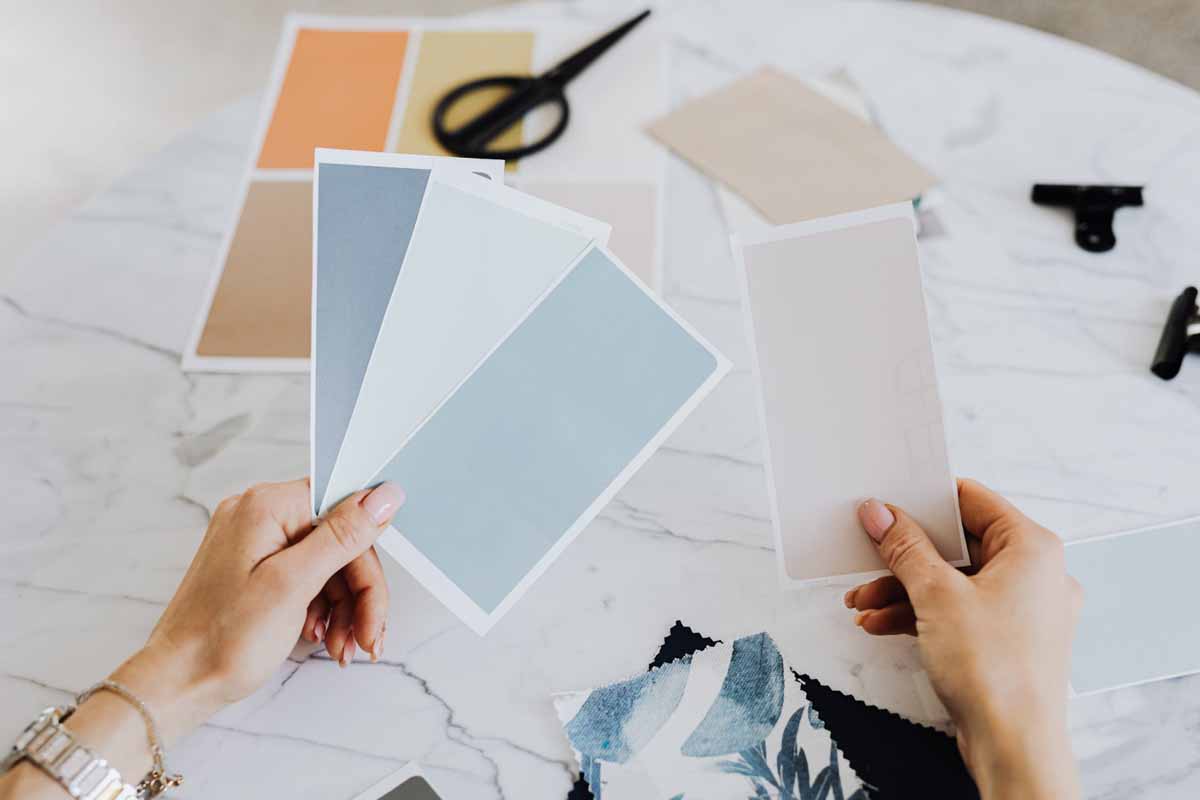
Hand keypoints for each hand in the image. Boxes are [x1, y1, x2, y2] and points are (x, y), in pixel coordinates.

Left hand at [112, 479, 404, 742]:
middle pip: (339, 541)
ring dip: (345, 608)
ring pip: (328, 563)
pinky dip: (323, 609)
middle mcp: (259, 514)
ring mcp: (256, 541)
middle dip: (359, 593)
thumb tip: (384, 495)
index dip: (367, 553)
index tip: (378, 594)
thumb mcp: (293, 584)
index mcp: (266, 506)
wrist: (176, 684)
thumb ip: (343, 536)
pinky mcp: (255, 567)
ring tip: (344, 647)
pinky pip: (307, 577)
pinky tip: (324, 638)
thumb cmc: (221, 640)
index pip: (344, 508)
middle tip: (366, 636)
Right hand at [844, 479, 1081, 799]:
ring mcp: (1024, 610)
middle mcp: (1036, 574)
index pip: (973, 501)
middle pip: (959, 546)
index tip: (888, 507)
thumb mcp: (935, 595)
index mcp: (1033, 549)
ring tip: (863, 604)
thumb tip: (881, 514)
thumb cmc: (996, 672)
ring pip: (954, 582)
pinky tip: (882, 624)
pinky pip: (960, 611)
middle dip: (904, 558)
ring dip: (904, 590)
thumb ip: (905, 548)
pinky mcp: (1008, 640)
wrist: (1014, 746)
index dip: (926, 503)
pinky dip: (922, 614)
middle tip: (867, 558)